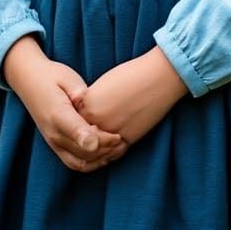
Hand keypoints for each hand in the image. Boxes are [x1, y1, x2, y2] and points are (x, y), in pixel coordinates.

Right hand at [3, 36, 128, 173]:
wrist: (29, 80)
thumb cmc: (53, 76)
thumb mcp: (67, 79)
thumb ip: (78, 95)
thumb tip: (88, 108)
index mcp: (58, 114)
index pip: (80, 134)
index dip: (100, 140)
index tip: (118, 137)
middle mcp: (53, 133)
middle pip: (84, 152)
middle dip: (107, 149)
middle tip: (124, 139)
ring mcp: (52, 142)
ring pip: (80, 163)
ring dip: (100, 160)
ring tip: (117, 148)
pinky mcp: (54, 145)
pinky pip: (73, 163)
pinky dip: (91, 163)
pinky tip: (105, 154)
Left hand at [70, 46, 189, 148]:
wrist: (157, 76)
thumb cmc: (133, 74)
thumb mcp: (104, 84)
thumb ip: (91, 101)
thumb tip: (85, 111)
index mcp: (87, 102)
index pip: (72, 121)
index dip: (75, 124)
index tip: (77, 124)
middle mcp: (96, 119)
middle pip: (81, 139)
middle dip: (83, 141)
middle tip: (85, 141)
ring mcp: (111, 131)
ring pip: (95, 152)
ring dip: (96, 152)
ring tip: (97, 148)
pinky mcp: (126, 139)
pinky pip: (113, 154)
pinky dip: (110, 155)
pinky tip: (109, 151)